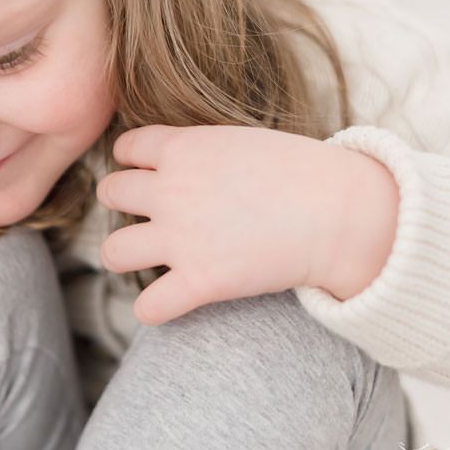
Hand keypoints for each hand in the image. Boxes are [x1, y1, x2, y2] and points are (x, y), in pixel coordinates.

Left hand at [95, 124, 398, 324]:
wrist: (340, 211)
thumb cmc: (303, 173)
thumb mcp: (241, 140)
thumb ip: (200, 150)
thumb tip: (179, 161)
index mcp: (183, 149)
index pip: (126, 148)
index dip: (135, 162)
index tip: (153, 175)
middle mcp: (171, 191)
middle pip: (110, 193)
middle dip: (124, 204)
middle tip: (152, 216)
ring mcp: (182, 238)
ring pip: (112, 251)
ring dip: (125, 255)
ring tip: (149, 258)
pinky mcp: (201, 282)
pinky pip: (147, 308)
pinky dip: (154, 309)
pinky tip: (171, 301)